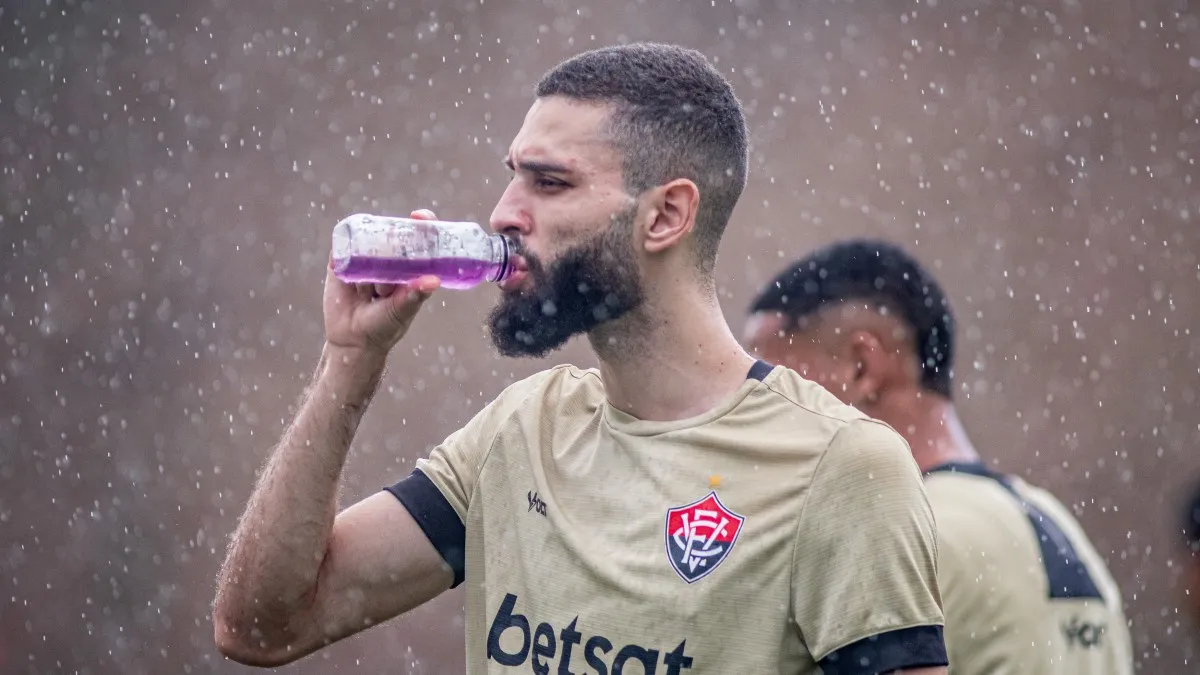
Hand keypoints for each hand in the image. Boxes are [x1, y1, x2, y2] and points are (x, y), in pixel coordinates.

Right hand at [322, 209, 441, 359]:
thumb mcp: (401, 310)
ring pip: (365, 247)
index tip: (420, 217)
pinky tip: (348, 280)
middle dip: (389, 251)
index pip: (418, 237)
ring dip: (367, 274)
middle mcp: (387, 259)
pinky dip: (344, 257)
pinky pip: (341, 250)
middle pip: (391, 236)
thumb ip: (414, 295)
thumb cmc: (384, 327)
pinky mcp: (341, 263)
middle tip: (384, 287)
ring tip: (367, 296)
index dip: (421, 225)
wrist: (352, 341)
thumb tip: (434, 280)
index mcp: (409, 267)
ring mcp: (364, 259)